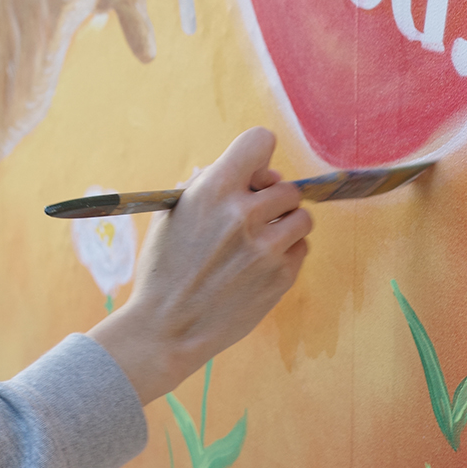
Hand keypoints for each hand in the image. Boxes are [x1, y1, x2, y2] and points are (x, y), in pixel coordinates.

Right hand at [88, 127, 311, 404]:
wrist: (169, 325)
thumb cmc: (164, 266)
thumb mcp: (172, 214)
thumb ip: (204, 186)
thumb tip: (236, 168)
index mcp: (214, 190)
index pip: (260, 142)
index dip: (256, 154)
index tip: (251, 171)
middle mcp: (245, 214)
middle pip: (286, 185)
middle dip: (271, 197)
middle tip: (251, 214)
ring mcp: (268, 248)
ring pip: (302, 216)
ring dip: (284, 223)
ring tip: (259, 239)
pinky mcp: (283, 277)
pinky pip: (302, 248)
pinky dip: (286, 252)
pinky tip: (260, 263)